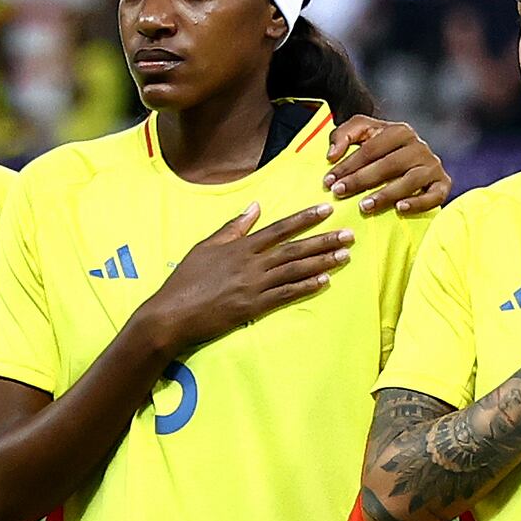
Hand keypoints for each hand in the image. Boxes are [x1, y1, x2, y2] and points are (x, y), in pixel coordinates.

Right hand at [134, 201, 351, 357]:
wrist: (172, 314)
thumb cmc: (185, 280)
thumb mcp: (205, 246)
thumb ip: (233, 227)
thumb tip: (255, 206)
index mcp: (239, 246)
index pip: (278, 228)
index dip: (303, 219)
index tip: (325, 210)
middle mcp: (250, 264)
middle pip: (293, 249)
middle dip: (323, 240)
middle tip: (349, 234)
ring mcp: (252, 286)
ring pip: (294, 271)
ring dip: (321, 262)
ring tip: (344, 255)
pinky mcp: (253, 307)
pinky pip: (285, 295)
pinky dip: (305, 287)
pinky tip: (324, 282)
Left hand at [322, 113, 456, 216]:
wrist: (408, 156)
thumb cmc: (380, 146)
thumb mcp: (361, 132)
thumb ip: (342, 135)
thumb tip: (332, 155)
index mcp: (400, 131)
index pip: (371, 148)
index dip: (348, 165)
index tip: (328, 181)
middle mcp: (419, 146)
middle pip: (389, 164)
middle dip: (362, 180)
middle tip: (340, 193)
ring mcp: (432, 165)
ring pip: (411, 180)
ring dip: (386, 194)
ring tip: (364, 206)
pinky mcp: (443, 183)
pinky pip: (435, 195)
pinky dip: (418, 203)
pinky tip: (400, 209)